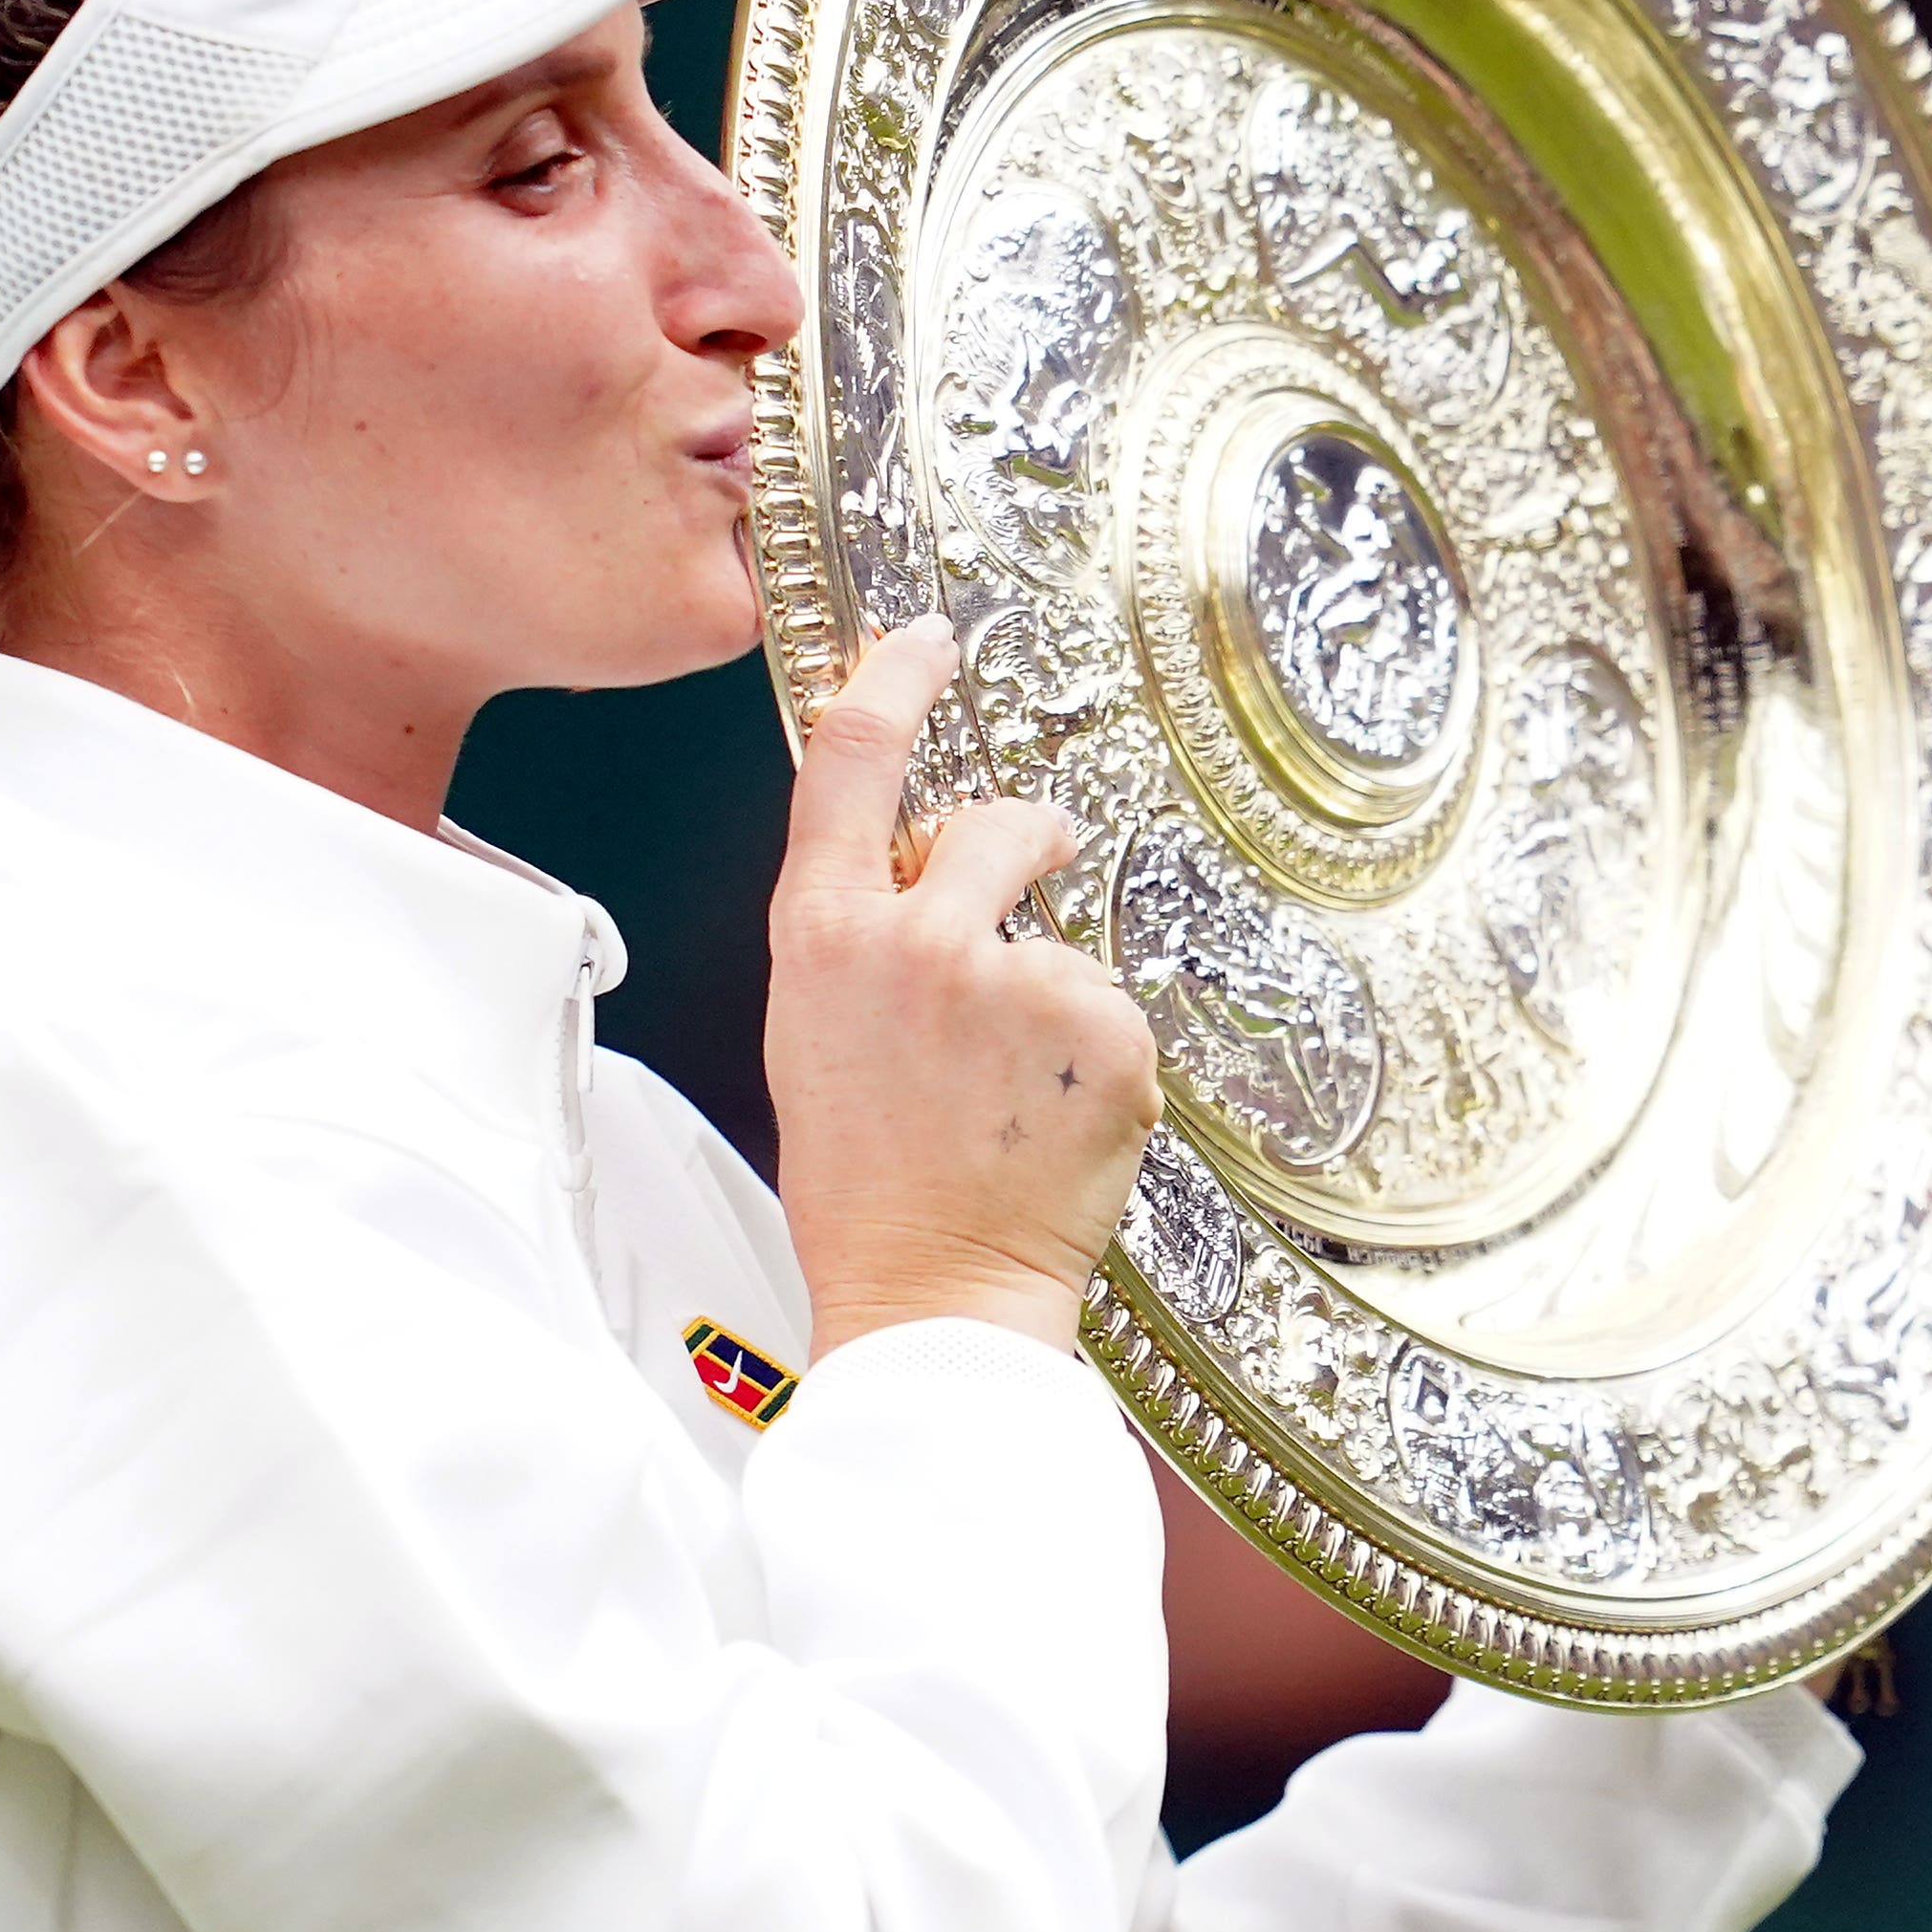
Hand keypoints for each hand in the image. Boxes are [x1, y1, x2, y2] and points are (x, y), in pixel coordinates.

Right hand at [766, 620, 1161, 1357]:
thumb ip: (863, 936)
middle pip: (1000, 824)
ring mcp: (1017, 980)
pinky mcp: (1103, 1027)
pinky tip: (1055, 1120)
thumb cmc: (868, 1182)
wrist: (935, 1290)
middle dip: (1029, 844)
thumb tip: (925, 869)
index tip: (927, 642)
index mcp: (824, 936)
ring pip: (1064, 941)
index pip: (854, 759)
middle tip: (1033, 891)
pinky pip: (1115, 1012)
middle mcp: (919, 939)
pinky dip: (1100, 1061)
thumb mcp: (817, 1033)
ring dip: (1055, 998)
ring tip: (1012, 1094)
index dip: (895, 681)